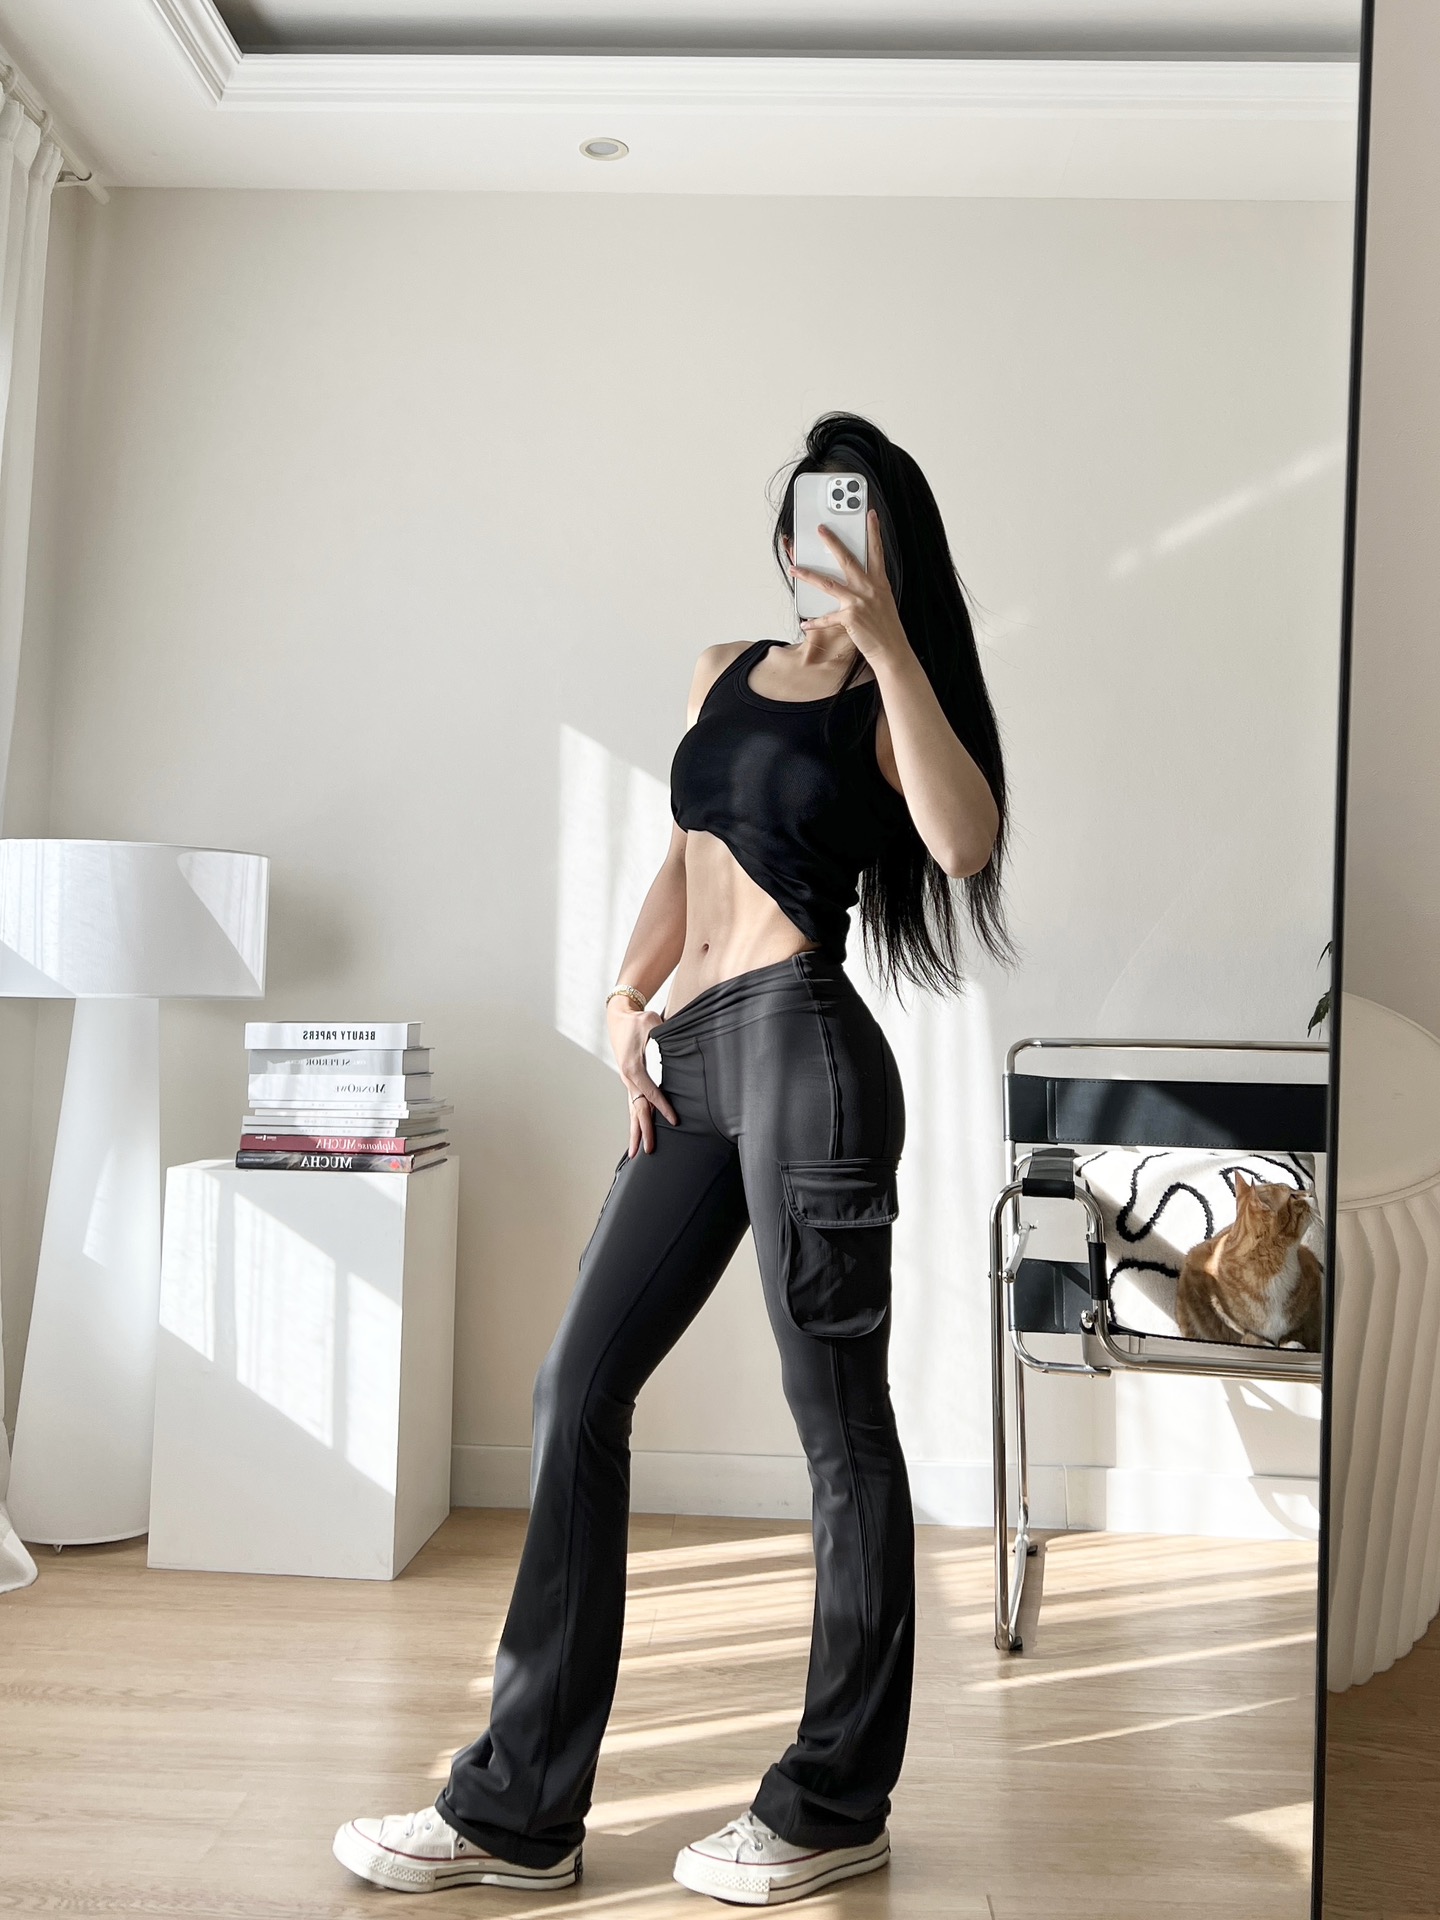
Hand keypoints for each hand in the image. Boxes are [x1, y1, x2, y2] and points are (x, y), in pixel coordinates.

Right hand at [607, 1002, 677, 1155]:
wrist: (619, 1017)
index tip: (674, 1121)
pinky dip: (635, 1122)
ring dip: (635, 1132)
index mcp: (633, 1067)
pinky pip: (633, 1104)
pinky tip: (637, 1135)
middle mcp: (628, 1078)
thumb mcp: (651, 1022)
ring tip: (636, 1154)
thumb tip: (675, 1038)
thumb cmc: (637, 1020)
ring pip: (632, 1111)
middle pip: (637, 1109)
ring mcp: (627, 1082)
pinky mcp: (629, 1081)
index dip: (663, 1107)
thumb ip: (662, 1033)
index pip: (651, 1092)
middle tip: (649, 1150)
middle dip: (643, 1131)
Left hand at [791, 510, 909, 662]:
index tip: (871, 515)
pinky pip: (827, 618)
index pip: (877, 552)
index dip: (874, 532)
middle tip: (821, 529)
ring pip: (828, 583)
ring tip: (794, 568)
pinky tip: (804, 623)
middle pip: (848, 560)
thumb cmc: (886, 628)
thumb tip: (855, 579)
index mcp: (880, 583)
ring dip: (808, 575)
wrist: (891, 650)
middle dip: (833, 542)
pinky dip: (815, 622)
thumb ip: (870, 588)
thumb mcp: (883, 602)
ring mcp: (859, 602)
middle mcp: (870, 589)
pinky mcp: (850, 617)